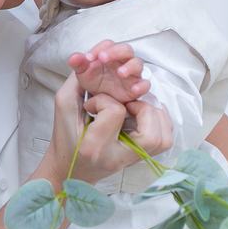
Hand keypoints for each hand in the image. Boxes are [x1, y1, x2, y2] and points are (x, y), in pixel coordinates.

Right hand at [38, 75, 171, 185]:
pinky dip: (159, 122)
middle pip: (151, 133)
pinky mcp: (143, 158)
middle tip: (124, 104)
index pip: (115, 112)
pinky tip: (144, 115)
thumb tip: (85, 57)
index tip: (92, 106)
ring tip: (135, 108)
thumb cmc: (65, 140)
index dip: (104, 100)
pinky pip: (164, 140)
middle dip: (141, 108)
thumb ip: (75, 82)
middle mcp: (119, 157)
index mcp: (95, 146)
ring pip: (163, 138)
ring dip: (154, 114)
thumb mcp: (63, 108)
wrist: (70, 171)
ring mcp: (133, 161)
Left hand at [68, 40, 149, 103]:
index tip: (88, 58)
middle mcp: (123, 61)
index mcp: (110, 55)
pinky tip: (134, 89)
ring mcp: (132, 74)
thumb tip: (73, 57)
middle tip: (103, 58)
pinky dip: (142, 85)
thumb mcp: (84, 73)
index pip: (108, 44)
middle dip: (115, 52)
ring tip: (120, 73)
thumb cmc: (95, 81)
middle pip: (126, 49)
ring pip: (137, 64)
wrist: (102, 100)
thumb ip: (79, 64)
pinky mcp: (137, 87)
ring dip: (130, 66)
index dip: (99, 48)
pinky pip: (145, 84)